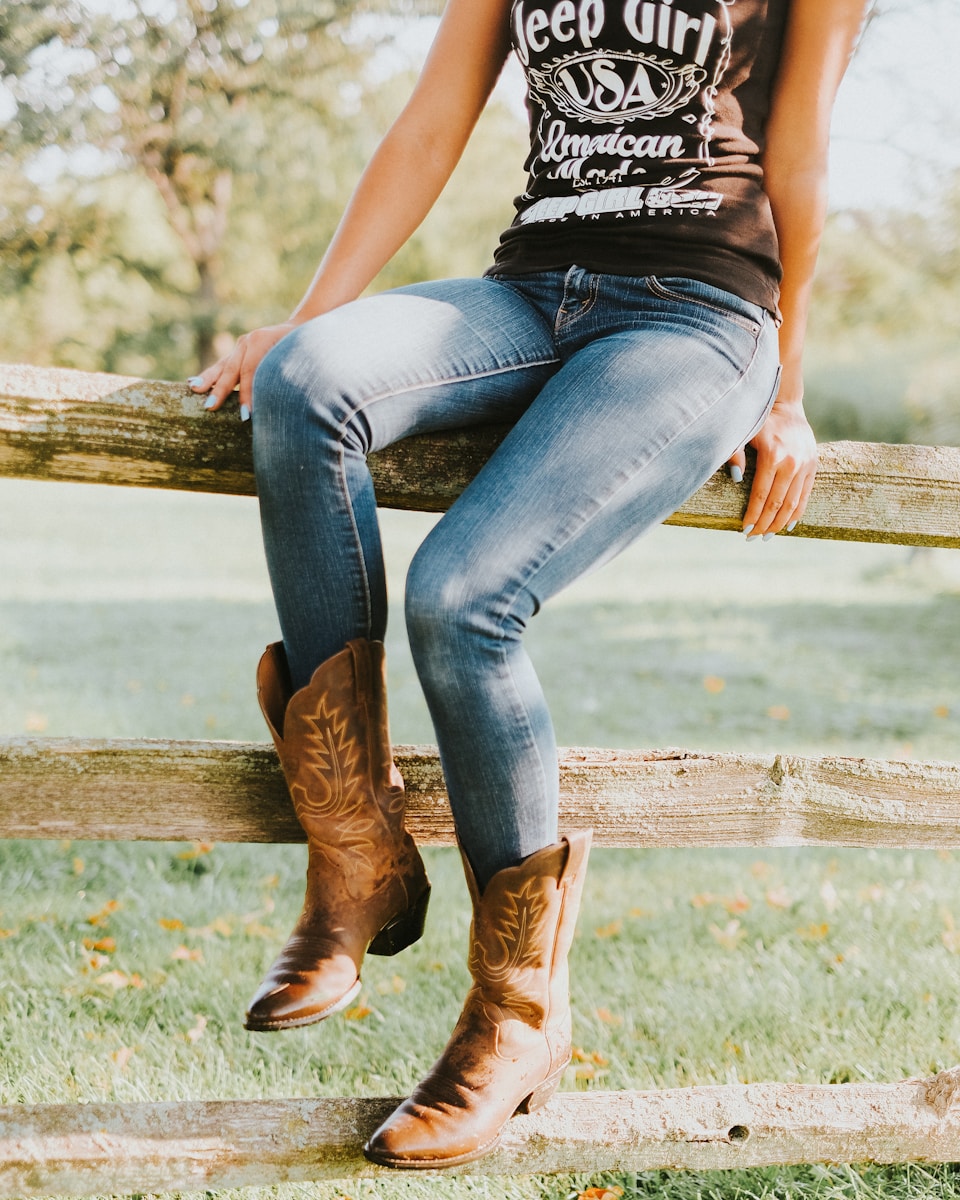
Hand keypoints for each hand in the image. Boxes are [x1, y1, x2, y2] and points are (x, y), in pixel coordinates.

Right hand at [187, 322, 296, 417]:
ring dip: (207, 380)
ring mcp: (241, 345)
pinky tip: (194, 384)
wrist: (298, 328)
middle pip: (232, 368)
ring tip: (193, 389)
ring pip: (222, 365)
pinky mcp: (238, 351)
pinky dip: (210, 376)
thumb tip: (279, 405)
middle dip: (220, 390)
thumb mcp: (297, 361)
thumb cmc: (301, 350)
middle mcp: (248, 341)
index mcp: (262, 341)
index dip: (247, 394)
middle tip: (209, 406)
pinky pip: (222, 365)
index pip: (251, 371)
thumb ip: (284, 377)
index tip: (246, 415)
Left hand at [727, 396, 817, 538]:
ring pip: (793, 503)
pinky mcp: (813, 466)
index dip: (753, 515)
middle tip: (753, 538)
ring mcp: (805, 465)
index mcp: (773, 456)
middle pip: (777, 503)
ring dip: (780, 523)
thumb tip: (737, 477)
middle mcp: (792, 463)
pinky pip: (805, 495)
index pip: (761, 495)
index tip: (744, 530)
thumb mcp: (743, 433)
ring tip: (768, 535)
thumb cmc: (758, 420)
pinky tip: (787, 525)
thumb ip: (735, 453)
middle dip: (764, 524)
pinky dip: (797, 512)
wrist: (785, 405)